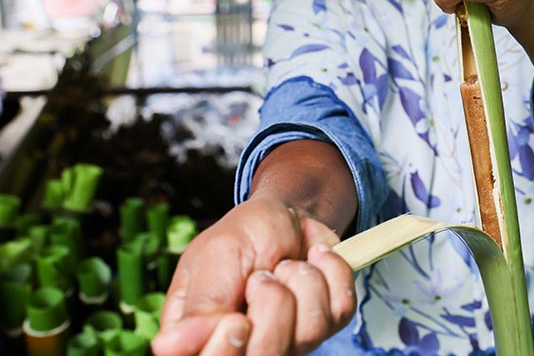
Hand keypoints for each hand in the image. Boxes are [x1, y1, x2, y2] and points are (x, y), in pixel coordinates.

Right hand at [152, 196, 355, 354]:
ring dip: (301, 280)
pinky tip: (314, 260)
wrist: (287, 213)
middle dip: (273, 303)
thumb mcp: (213, 258)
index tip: (237, 319)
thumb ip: (199, 307)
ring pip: (310, 333)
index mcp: (202, 335)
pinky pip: (340, 309)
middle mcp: (246, 346)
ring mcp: (289, 340)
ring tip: (285, 264)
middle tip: (262, 276)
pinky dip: (330, 272)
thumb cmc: (243, 234)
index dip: (227, 352)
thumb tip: (170, 347)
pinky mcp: (326, 324)